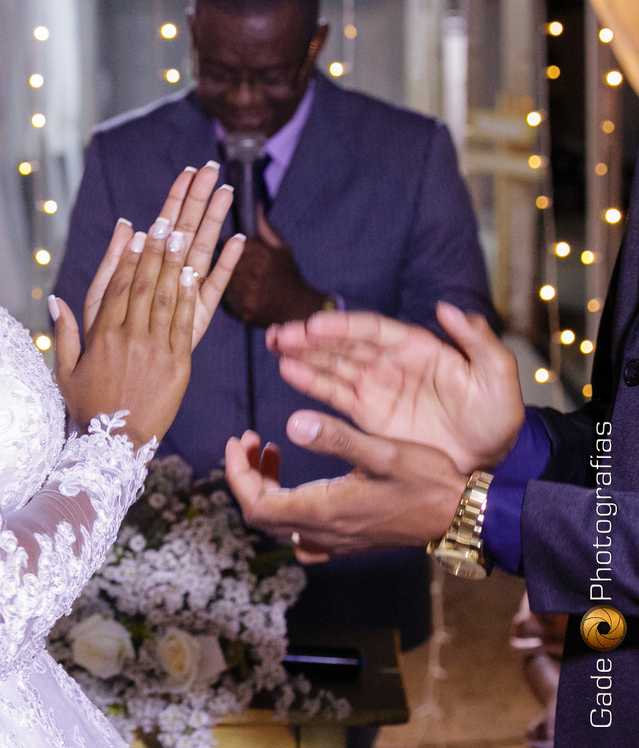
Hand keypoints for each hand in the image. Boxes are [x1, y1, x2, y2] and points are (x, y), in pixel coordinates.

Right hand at [51, 166, 244, 446]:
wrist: (114, 447)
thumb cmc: (87, 409)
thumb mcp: (66, 371)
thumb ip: (65, 333)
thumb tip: (56, 300)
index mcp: (102, 336)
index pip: (117, 286)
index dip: (128, 256)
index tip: (136, 230)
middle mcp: (129, 338)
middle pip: (144, 284)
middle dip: (155, 249)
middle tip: (165, 219)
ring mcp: (155, 350)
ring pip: (167, 298)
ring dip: (175, 263)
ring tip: (183, 234)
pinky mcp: (178, 364)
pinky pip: (186, 323)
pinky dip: (191, 296)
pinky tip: (196, 272)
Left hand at [75, 165, 244, 349]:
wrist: (117, 405)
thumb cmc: (103, 351)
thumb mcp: (99, 304)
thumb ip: (112, 266)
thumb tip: (127, 225)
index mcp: (146, 274)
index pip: (162, 226)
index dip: (175, 200)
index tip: (190, 171)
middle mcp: (168, 283)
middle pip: (185, 232)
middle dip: (197, 200)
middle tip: (213, 168)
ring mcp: (183, 301)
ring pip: (201, 254)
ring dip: (213, 223)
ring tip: (227, 192)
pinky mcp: (196, 324)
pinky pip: (212, 291)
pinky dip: (225, 267)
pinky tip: (239, 242)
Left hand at [221, 210, 327, 327]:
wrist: (297, 309)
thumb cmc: (287, 274)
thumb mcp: (280, 247)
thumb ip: (263, 227)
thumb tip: (253, 203)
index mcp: (261, 256)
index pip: (228, 242)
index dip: (225, 243)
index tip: (228, 243)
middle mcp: (252, 275)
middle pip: (222, 260)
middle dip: (222, 258)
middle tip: (232, 262)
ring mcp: (245, 295)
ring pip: (222, 279)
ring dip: (224, 276)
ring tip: (238, 278)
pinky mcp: (240, 310)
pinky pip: (225, 297)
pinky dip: (228, 294)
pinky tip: (238, 292)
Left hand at [225, 412, 466, 563]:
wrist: (463, 515)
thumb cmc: (427, 480)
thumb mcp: (382, 451)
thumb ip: (335, 437)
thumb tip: (290, 423)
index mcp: (324, 509)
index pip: (256, 504)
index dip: (236, 474)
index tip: (237, 442)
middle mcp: (324, 531)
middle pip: (261, 514)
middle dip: (246, 476)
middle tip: (252, 441)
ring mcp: (336, 540)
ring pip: (280, 523)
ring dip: (266, 488)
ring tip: (272, 451)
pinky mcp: (349, 540)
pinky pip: (302, 534)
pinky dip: (289, 507)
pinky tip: (301, 484)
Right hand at [266, 302, 523, 473]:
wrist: (487, 465)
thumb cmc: (496, 419)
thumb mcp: (498, 377)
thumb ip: (478, 341)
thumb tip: (447, 308)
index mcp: (417, 347)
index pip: (372, 330)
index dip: (342, 326)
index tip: (315, 325)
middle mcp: (390, 362)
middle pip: (343, 344)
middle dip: (310, 337)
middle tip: (281, 334)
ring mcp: (376, 387)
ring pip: (332, 364)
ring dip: (303, 354)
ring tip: (274, 345)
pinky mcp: (366, 415)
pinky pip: (333, 394)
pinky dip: (310, 381)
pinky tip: (288, 369)